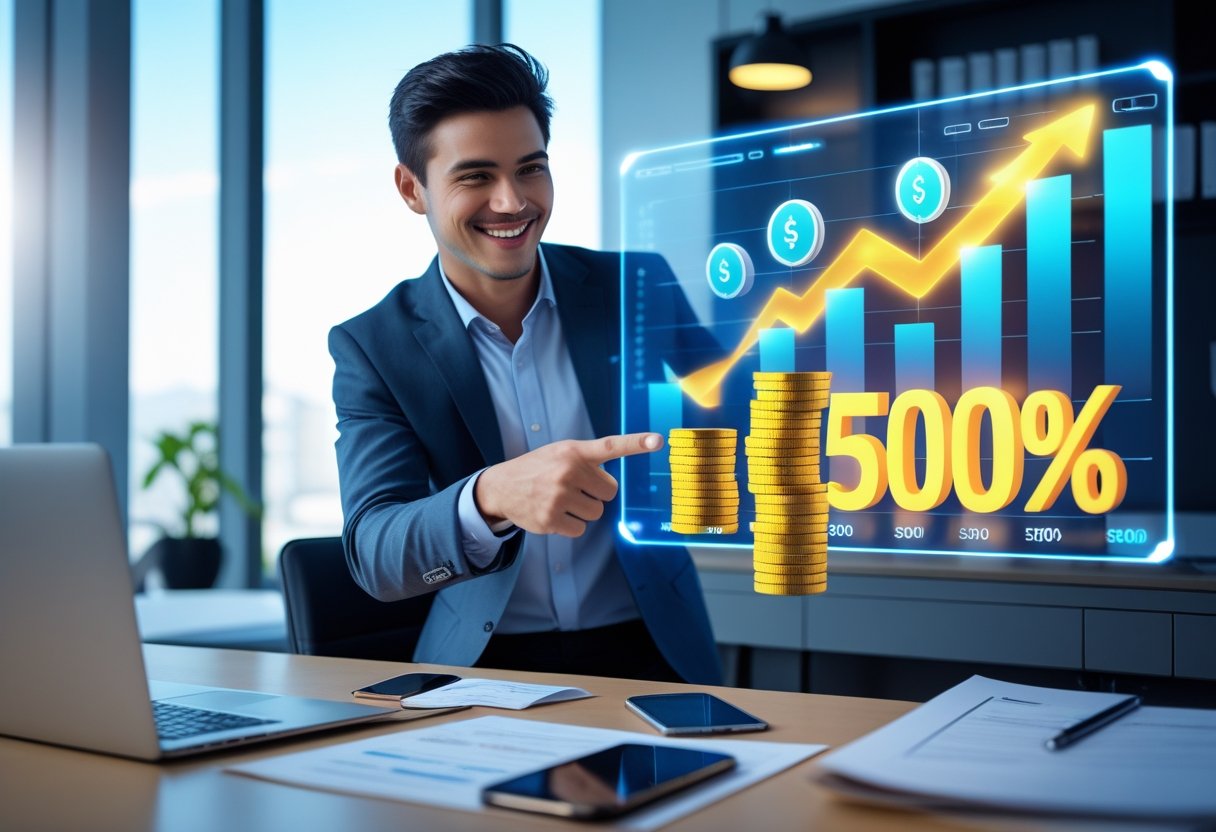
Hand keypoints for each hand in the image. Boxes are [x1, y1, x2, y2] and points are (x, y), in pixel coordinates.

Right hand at [474, 433, 663, 536]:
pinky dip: (570, 525)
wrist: (501, 487)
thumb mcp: (560, 452)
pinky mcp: (551, 519)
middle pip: (610, 492)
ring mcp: (559, 496)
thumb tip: (613, 483)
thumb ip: (587, 459)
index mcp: (574, 451)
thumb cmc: (539, 468)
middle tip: (576, 488)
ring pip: (596, 513)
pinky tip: (554, 513)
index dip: (636, 443)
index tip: (658, 441)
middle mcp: (568, 471)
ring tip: (561, 500)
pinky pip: (580, 529)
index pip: (611, 446)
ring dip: (584, 510)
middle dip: (597, 493)